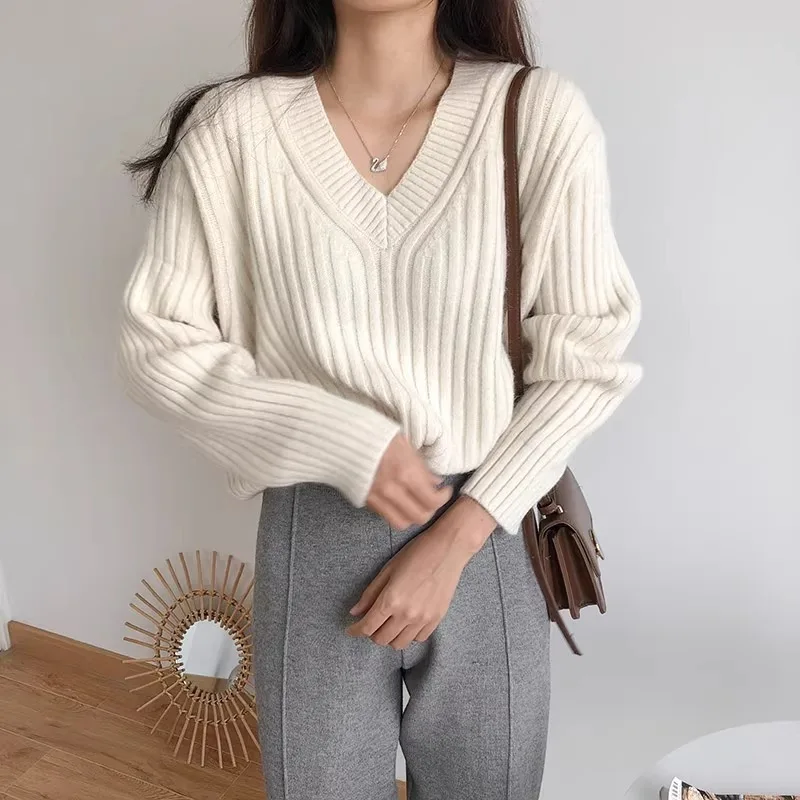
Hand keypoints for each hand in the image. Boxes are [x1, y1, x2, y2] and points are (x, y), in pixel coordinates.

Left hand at [347, 496, 497, 648]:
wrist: (448, 549)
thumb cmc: (416, 553)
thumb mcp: (388, 569)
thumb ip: (370, 594)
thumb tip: (355, 612)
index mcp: (391, 600)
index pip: (367, 627)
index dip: (355, 631)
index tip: (351, 630)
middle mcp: (407, 614)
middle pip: (381, 639)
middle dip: (371, 633)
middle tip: (371, 622)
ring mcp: (423, 619)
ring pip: (399, 644)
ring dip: (389, 637)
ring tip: (388, 623)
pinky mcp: (437, 619)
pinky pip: (418, 639)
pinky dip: (408, 635)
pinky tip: (406, 622)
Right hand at [367, 433, 452, 528]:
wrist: (346, 437)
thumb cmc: (378, 436)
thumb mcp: (406, 446)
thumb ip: (422, 468)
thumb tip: (436, 482)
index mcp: (406, 473)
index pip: (433, 500)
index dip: (443, 498)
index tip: (444, 490)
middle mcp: (393, 490)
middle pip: (420, 517)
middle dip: (430, 509)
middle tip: (432, 498)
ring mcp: (378, 498)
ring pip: (402, 523)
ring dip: (412, 516)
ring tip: (415, 504)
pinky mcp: (366, 501)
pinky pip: (386, 517)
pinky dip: (396, 513)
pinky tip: (399, 501)